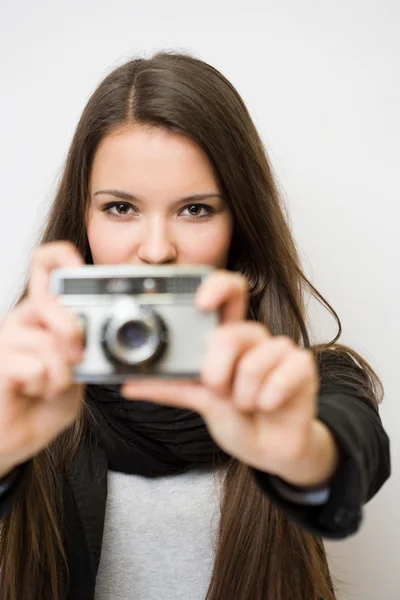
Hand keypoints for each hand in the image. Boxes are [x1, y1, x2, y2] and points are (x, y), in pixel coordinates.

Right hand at [0, 242, 84, 477]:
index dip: (62, 256)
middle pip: (48, 301)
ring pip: (48, 341)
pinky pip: (36, 365)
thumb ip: (82, 349)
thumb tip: (87, 330)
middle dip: (71, 332)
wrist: (13, 441)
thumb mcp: (75, 373)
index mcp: (41, 315)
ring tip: (49, 387)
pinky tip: (32, 392)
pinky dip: (45, 385)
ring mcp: (5, 339)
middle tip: (76, 357)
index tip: (79, 269)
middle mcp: (20, 319)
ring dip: (61, 374)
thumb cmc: (41, 406)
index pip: (43, 265)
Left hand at [121, 271, 338, 487]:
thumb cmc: (237, 420)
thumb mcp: (199, 402)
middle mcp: (253, 337)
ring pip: (253, 363)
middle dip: (218, 372)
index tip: (200, 302)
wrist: (270, 450)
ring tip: (247, 404)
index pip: (227, 292)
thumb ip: (169, 388)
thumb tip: (129, 385)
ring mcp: (280, 349)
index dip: (217, 286)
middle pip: (233, 333)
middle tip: (219, 391)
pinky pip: (280, 377)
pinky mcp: (302, 365)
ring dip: (243, 397)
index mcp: (228, 337)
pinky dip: (268, 400)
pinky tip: (270, 406)